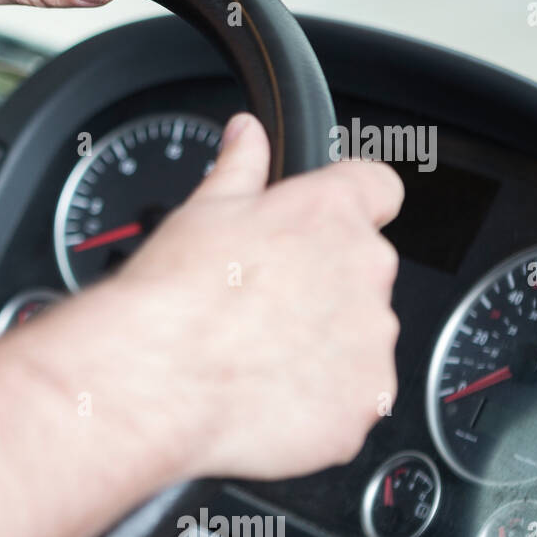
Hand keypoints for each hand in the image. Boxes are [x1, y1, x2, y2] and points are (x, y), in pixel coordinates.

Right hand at [59, 113, 403, 482]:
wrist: (159, 382)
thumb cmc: (175, 296)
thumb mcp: (202, 211)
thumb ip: (240, 166)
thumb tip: (247, 134)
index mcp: (330, 213)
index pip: (377, 188)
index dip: (350, 205)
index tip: (324, 227)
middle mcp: (366, 272)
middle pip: (361, 274)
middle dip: (320, 290)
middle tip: (261, 310)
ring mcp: (371, 342)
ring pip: (358, 339)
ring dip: (322, 348)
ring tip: (256, 361)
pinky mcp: (364, 402)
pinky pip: (351, 400)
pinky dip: (319, 403)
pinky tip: (266, 399)